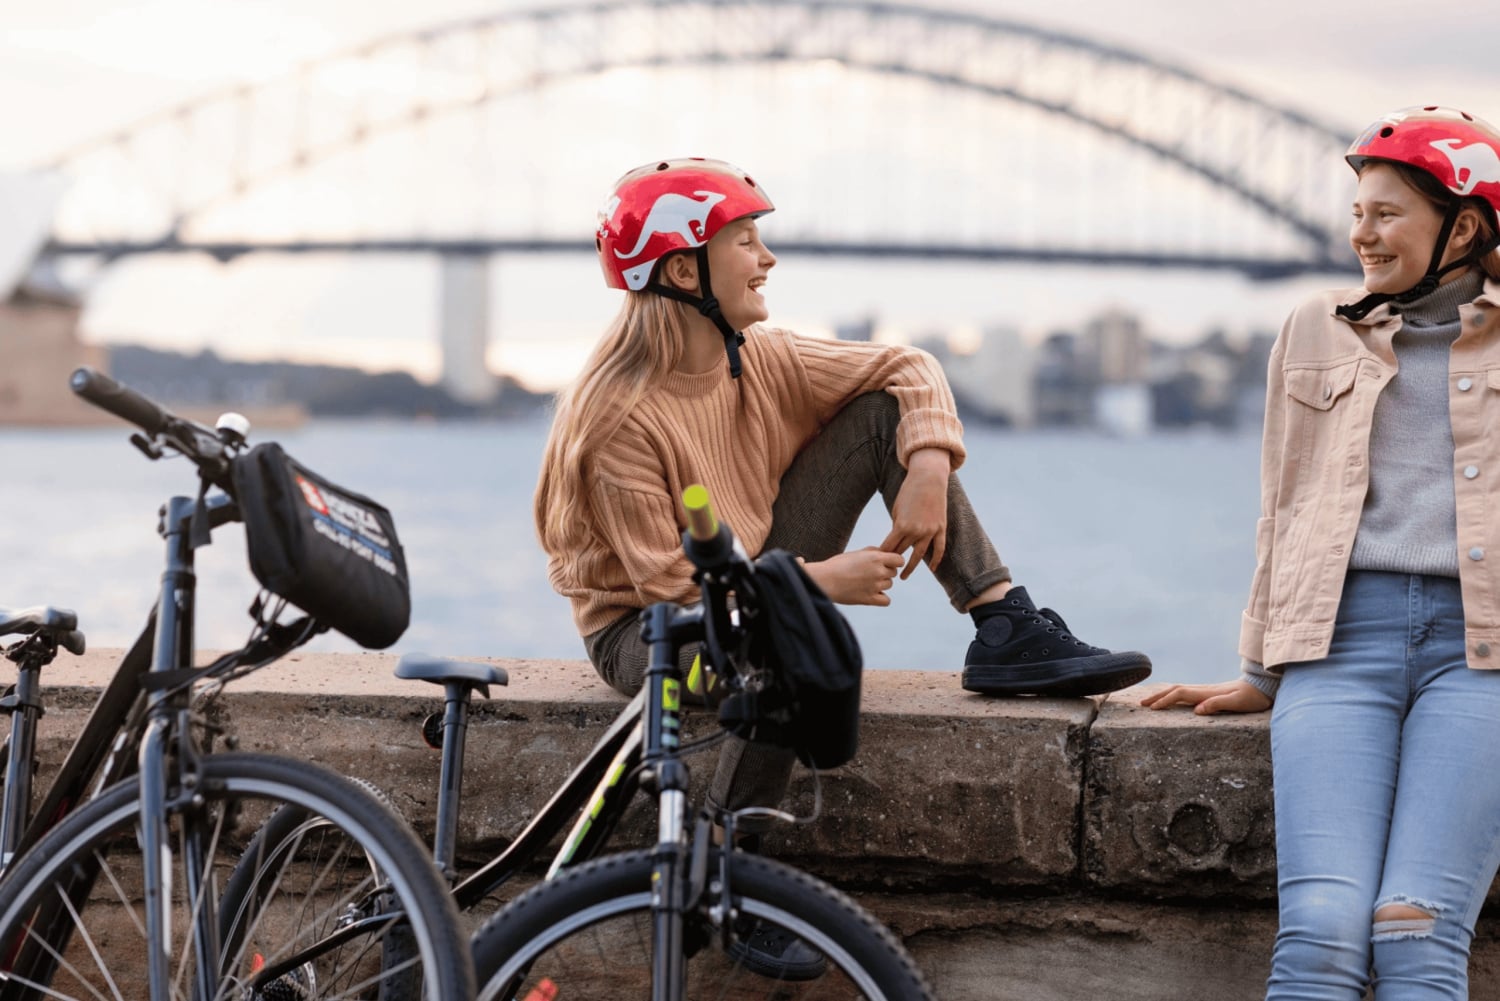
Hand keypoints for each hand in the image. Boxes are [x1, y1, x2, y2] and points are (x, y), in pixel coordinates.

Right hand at [803, 548, 905, 605]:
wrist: (824, 580)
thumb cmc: (837, 565)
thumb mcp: (856, 553)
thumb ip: (873, 552)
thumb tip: (885, 553)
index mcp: (875, 558)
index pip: (899, 560)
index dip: (894, 561)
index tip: (886, 562)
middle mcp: (878, 572)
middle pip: (893, 572)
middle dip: (885, 571)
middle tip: (870, 572)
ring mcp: (875, 586)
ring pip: (889, 585)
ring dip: (881, 583)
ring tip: (865, 582)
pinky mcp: (869, 599)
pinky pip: (886, 600)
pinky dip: (881, 597)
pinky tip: (872, 593)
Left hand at [881, 448, 949, 578]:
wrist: (928, 478)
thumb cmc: (909, 491)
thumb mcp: (897, 509)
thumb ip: (897, 526)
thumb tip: (895, 541)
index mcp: (901, 526)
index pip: (889, 547)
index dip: (882, 556)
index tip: (877, 563)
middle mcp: (916, 531)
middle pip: (901, 551)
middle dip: (892, 561)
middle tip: (885, 571)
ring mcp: (930, 531)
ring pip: (919, 555)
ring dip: (910, 567)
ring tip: (903, 576)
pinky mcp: (940, 528)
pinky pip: (939, 548)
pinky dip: (936, 560)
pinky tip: (931, 569)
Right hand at [1139, 680, 1271, 715]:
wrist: (1262, 686)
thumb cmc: (1252, 697)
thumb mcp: (1238, 703)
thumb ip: (1218, 705)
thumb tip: (1197, 710)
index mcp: (1207, 693)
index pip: (1180, 694)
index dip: (1165, 700)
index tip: (1152, 708)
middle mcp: (1203, 690)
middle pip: (1175, 690)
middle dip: (1157, 696)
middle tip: (1141, 703)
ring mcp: (1205, 690)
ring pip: (1178, 690)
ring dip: (1163, 695)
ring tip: (1150, 702)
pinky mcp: (1209, 693)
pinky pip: (1185, 693)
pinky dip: (1172, 695)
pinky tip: (1170, 698)